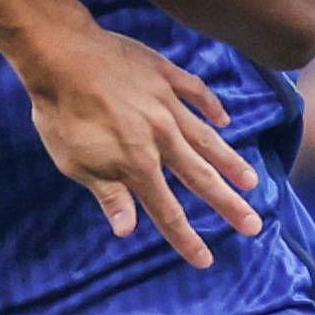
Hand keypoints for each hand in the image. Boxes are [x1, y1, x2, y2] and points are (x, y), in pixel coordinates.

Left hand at [26, 23, 267, 263]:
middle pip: (201, 179)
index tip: (206, 260)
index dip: (186, 239)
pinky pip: (197, 93)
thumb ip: (108, 195)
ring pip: (208, 139)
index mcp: (138, 164)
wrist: (61, 54)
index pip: (167, 212)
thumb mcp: (76, 162)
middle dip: (228, 205)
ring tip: (251, 181)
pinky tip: (224, 120)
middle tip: (254, 225)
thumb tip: (127, 231)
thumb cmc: (60, 112)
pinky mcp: (165, 75)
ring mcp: (167, 105)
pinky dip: (213, 107)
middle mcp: (162, 138)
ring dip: (230, 162)